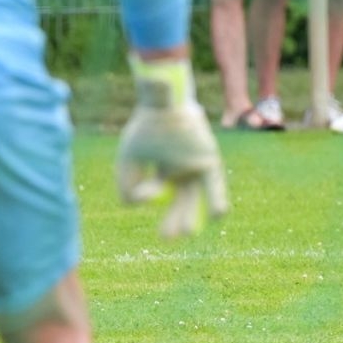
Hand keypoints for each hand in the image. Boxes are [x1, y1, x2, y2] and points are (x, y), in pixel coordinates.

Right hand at [116, 57, 228, 238]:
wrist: (163, 103)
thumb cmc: (146, 127)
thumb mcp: (129, 157)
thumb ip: (125, 182)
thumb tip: (131, 206)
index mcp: (165, 170)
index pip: (156, 192)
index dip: (147, 194)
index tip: (142, 191)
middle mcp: (183, 170)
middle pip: (179, 201)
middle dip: (172, 220)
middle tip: (166, 238)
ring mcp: (196, 165)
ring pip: (195, 196)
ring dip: (191, 214)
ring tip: (188, 232)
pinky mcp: (208, 160)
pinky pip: (213, 183)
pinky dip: (215, 199)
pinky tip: (217, 215)